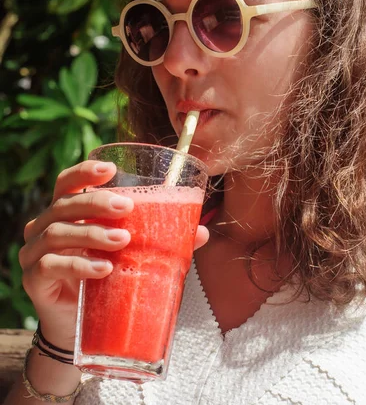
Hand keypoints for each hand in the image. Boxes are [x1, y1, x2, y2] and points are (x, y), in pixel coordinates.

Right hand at [19, 160, 208, 347]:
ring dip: (92, 233)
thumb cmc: (104, 277)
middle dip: (96, 202)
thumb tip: (202, 231)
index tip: (110, 170)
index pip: (66, 182)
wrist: (79, 325)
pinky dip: (78, 264)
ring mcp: (35, 252)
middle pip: (64, 204)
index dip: (84, 172)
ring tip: (122, 241)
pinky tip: (103, 269)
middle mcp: (45, 226)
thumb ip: (158, 238)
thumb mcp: (129, 253)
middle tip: (126, 207)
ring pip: (57, 232)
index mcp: (66, 212)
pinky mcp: (34, 279)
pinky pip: (51, 265)